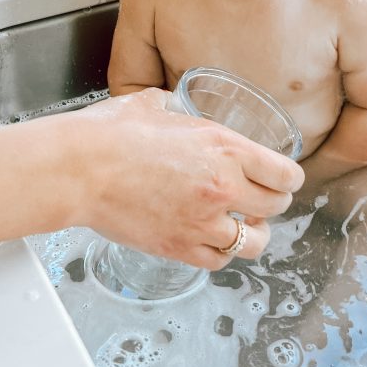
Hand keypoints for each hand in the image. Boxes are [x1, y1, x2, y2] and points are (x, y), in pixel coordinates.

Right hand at [61, 87, 304, 268]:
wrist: (78, 168)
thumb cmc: (110, 133)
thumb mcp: (155, 104)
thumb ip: (177, 109)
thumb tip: (173, 107)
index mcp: (225, 147)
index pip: (285, 174)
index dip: (287, 178)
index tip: (283, 179)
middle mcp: (223, 187)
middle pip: (275, 207)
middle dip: (271, 203)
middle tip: (260, 199)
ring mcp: (202, 222)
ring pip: (254, 243)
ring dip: (252, 234)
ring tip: (241, 227)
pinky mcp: (179, 247)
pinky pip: (218, 262)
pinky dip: (220, 253)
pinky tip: (211, 241)